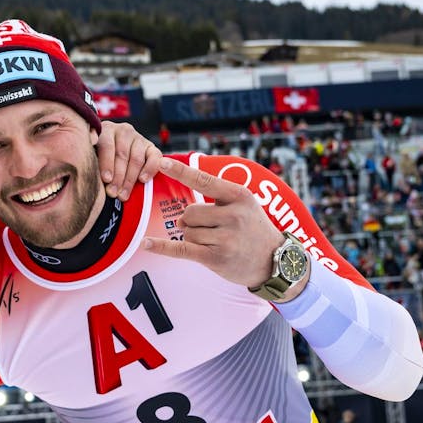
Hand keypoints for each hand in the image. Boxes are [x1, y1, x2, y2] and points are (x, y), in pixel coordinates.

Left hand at [96, 121, 162, 200]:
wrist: (115, 157)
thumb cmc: (99, 159)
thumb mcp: (92, 156)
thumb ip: (90, 159)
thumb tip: (85, 167)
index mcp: (105, 130)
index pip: (107, 145)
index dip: (106, 163)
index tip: (106, 179)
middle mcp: (123, 130)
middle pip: (122, 154)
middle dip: (117, 177)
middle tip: (112, 193)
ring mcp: (138, 138)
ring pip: (136, 159)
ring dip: (130, 179)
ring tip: (123, 195)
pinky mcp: (151, 147)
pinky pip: (154, 157)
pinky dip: (149, 169)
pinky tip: (142, 180)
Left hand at [143, 159, 295, 292]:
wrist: (276, 260)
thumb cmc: (253, 229)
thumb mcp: (245, 204)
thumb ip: (216, 200)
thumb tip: (182, 215)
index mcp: (239, 196)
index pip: (204, 180)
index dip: (181, 171)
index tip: (162, 161)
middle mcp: (233, 215)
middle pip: (189, 212)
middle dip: (192, 222)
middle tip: (212, 230)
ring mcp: (226, 237)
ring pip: (187, 232)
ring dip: (194, 238)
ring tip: (216, 242)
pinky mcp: (216, 257)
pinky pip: (181, 249)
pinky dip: (162, 247)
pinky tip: (146, 244)